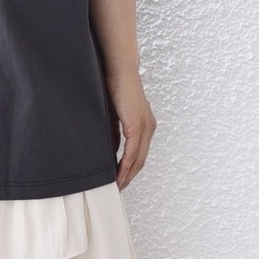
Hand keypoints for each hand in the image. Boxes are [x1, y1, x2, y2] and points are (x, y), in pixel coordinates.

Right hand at [105, 66, 155, 189]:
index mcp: (145, 124)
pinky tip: (118, 174)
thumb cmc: (114, 88)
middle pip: (141, 160)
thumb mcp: (114, 116)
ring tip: (117, 185)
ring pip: (138, 158)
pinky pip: (132, 151)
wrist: (118, 70)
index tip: (121, 180)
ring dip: (127, 174)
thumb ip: (114, 133)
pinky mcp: (137, 125)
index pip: (140, 153)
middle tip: (118, 188)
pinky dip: (125, 165)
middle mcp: (149, 127)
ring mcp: (145, 126)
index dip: (131, 169)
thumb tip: (110, 150)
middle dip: (129, 176)